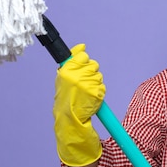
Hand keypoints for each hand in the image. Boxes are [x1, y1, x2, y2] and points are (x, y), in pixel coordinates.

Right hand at [53, 44, 105, 166]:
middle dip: (90, 73)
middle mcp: (76, 76)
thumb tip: (82, 46)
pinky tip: (90, 99)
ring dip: (95, 84)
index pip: (83, 56)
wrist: (69, 119)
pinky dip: (99, 93)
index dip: (83, 63)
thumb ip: (72, 61)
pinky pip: (102, 87)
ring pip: (99, 76)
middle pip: (93, 65)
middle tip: (82, 85)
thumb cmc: (65, 98)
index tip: (80, 70)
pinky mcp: (96, 93)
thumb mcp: (63, 78)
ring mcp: (87, 85)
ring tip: (85, 93)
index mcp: (66, 71)